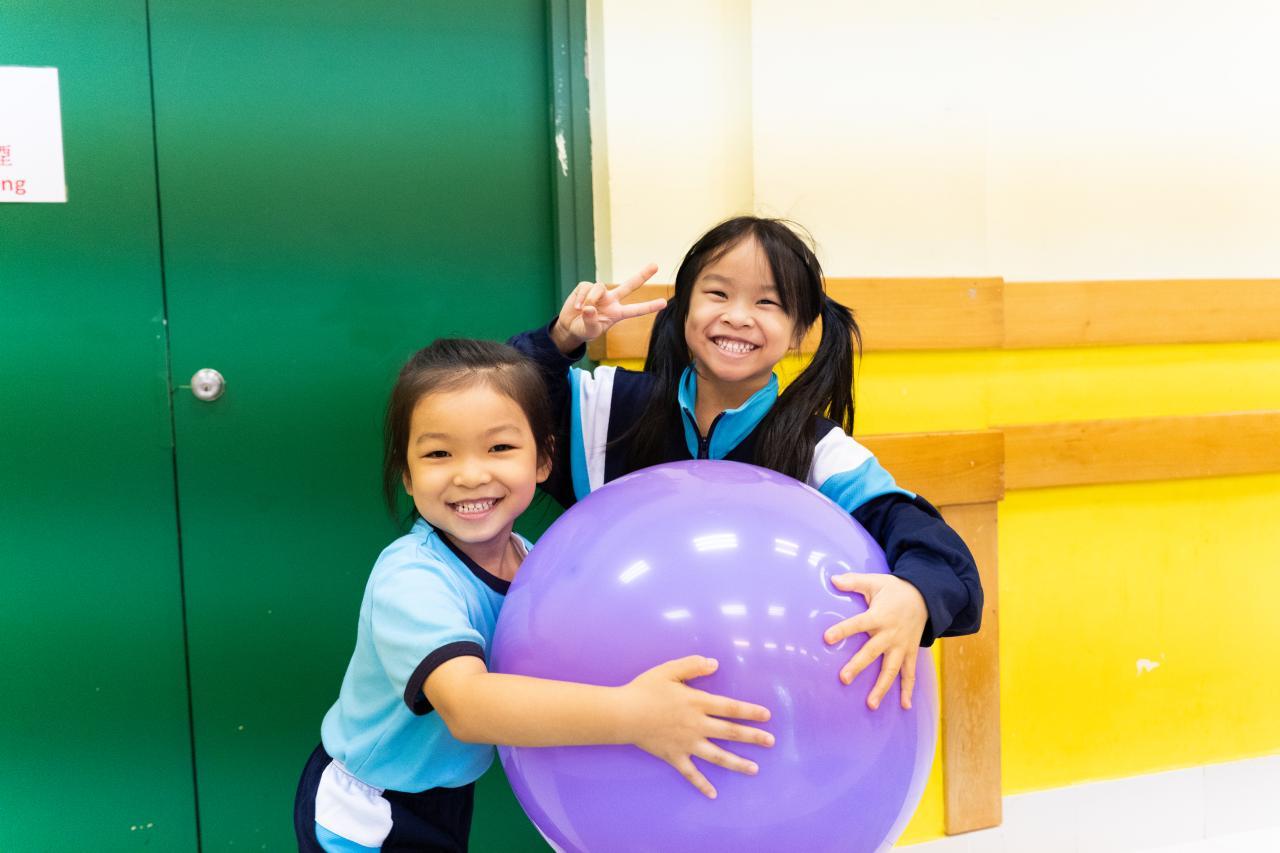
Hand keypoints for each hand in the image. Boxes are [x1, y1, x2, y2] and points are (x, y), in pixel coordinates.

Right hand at [550, 263, 665, 353]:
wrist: (570, 326)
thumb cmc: (584, 329)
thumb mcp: (590, 331)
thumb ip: (591, 322)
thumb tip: (589, 307)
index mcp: (617, 313)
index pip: (636, 310)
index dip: (649, 306)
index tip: (664, 303)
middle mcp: (611, 300)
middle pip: (630, 285)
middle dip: (642, 275)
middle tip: (656, 265)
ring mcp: (600, 293)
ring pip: (600, 288)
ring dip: (591, 299)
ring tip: (582, 310)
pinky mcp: (586, 287)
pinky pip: (586, 287)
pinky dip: (581, 297)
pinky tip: (577, 307)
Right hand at [620, 655, 772, 798]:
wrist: (623, 714)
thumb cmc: (645, 689)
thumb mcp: (669, 670)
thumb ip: (693, 666)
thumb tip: (715, 663)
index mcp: (697, 703)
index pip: (731, 708)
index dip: (750, 711)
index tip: (767, 716)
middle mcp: (697, 725)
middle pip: (730, 732)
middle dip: (753, 738)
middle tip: (771, 742)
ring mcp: (687, 744)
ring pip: (718, 756)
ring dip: (738, 763)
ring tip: (755, 769)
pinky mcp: (674, 757)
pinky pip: (691, 774)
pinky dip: (702, 785)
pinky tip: (713, 794)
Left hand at [823, 573, 927, 710]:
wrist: (925, 596)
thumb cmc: (894, 589)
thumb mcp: (875, 581)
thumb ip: (853, 581)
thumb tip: (832, 579)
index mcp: (879, 616)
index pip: (857, 624)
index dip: (842, 631)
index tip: (827, 638)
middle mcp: (890, 634)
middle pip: (872, 652)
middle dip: (858, 665)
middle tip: (843, 678)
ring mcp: (902, 646)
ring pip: (892, 669)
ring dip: (882, 687)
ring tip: (871, 704)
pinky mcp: (911, 653)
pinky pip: (910, 674)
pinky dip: (908, 690)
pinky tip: (905, 706)